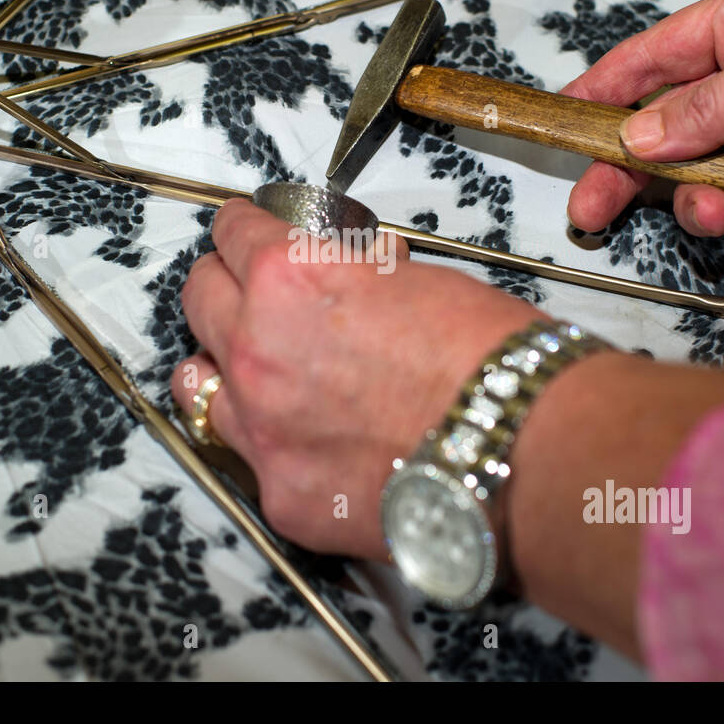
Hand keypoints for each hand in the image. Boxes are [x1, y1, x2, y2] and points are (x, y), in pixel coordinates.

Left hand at [170, 199, 543, 559]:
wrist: (526, 447)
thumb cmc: (491, 357)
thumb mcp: (418, 280)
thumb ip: (358, 275)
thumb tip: (351, 273)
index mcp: (290, 277)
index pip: (232, 233)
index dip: (242, 229)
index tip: (246, 233)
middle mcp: (258, 347)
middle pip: (200, 298)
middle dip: (226, 286)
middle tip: (253, 292)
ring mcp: (261, 428)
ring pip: (197, 379)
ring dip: (223, 364)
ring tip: (258, 368)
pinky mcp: (281, 494)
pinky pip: (246, 454)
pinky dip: (267, 439)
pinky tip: (305, 437)